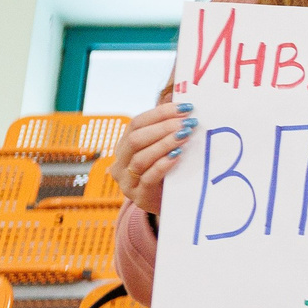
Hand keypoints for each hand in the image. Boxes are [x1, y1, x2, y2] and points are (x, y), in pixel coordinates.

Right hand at [113, 100, 196, 215]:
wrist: (171, 204)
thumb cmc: (169, 171)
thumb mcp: (165, 150)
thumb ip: (169, 129)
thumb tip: (182, 103)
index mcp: (124, 146)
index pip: (136, 123)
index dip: (160, 113)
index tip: (185, 108)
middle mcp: (120, 163)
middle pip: (136, 139)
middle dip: (164, 128)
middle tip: (188, 123)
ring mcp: (127, 181)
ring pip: (141, 158)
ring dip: (164, 144)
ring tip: (185, 135)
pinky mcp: (139, 197)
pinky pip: (148, 178)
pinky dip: (163, 165)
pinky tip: (177, 156)